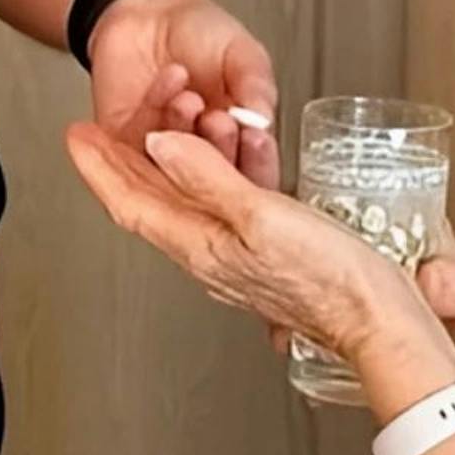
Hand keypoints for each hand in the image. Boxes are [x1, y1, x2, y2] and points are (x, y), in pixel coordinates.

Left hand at [65, 122, 448, 380]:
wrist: (378, 320)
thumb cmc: (331, 277)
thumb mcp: (264, 216)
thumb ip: (209, 179)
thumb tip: (160, 147)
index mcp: (201, 248)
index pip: (131, 204)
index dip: (99, 168)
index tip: (76, 136)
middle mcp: (211, 257)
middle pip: (149, 206)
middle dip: (119, 167)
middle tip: (96, 133)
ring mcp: (236, 259)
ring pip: (182, 207)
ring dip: (160, 170)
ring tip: (147, 136)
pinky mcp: (264, 256)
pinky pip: (215, 211)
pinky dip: (202, 180)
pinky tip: (213, 169)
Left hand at [85, 0, 282, 189]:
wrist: (151, 10)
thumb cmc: (201, 33)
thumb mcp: (243, 52)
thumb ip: (255, 85)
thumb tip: (262, 119)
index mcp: (239, 142)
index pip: (253, 174)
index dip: (254, 164)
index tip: (254, 140)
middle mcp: (201, 154)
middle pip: (211, 183)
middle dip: (216, 151)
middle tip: (219, 120)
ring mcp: (162, 153)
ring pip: (172, 169)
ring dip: (181, 134)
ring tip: (189, 97)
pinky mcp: (123, 144)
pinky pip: (132, 148)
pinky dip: (153, 114)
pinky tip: (166, 85)